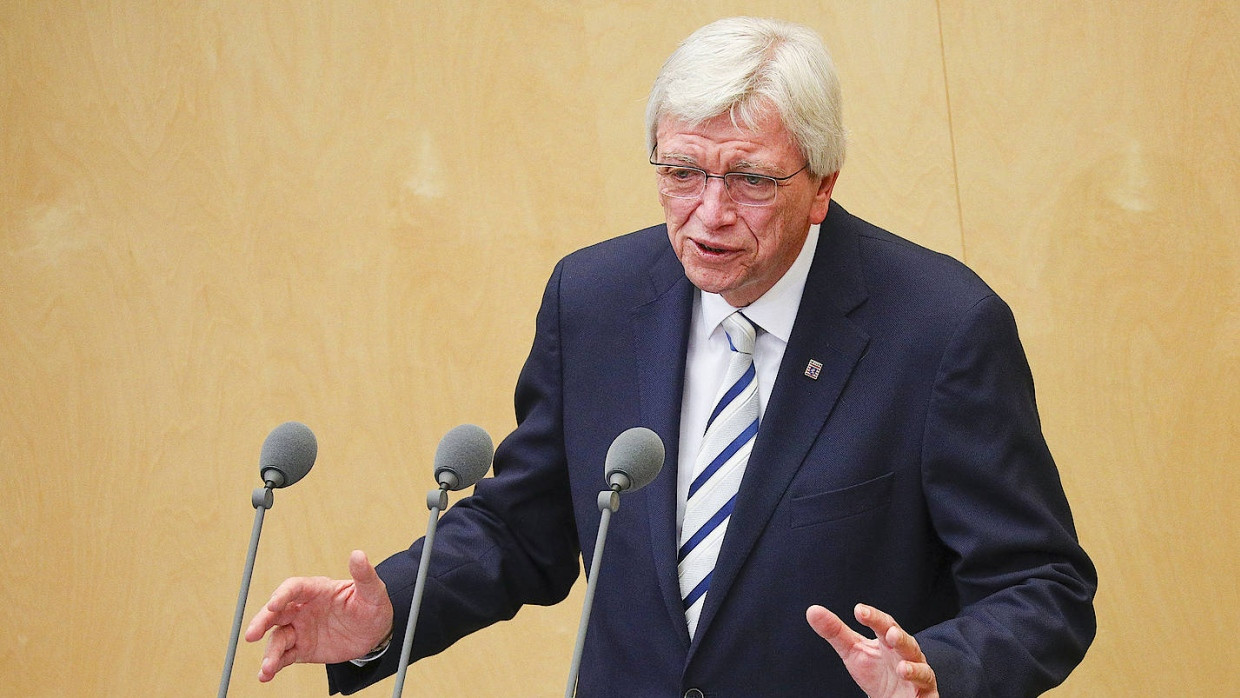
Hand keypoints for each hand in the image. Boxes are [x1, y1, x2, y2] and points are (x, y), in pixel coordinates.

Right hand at [244, 550, 393, 681]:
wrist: (374, 633)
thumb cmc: (372, 606)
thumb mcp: (373, 591)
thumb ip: (364, 575)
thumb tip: (358, 554)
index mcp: (316, 590)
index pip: (293, 588)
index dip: (282, 595)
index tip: (273, 605)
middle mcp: (303, 609)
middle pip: (276, 612)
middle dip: (262, 622)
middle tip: (251, 635)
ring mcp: (300, 629)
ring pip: (278, 638)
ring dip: (270, 652)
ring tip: (266, 669)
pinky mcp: (302, 648)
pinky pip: (284, 656)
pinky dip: (274, 665)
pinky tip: (266, 674)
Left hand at [806, 603, 937, 697]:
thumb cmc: (875, 672)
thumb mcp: (852, 651)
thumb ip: (835, 632)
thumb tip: (813, 611)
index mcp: (888, 640)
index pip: (883, 624)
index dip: (873, 617)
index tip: (858, 611)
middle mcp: (906, 652)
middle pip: (904, 640)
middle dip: (898, 637)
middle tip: (889, 633)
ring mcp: (918, 669)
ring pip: (919, 662)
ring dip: (912, 664)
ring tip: (901, 667)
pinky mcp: (925, 688)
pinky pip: (925, 682)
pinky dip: (918, 678)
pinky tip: (907, 674)